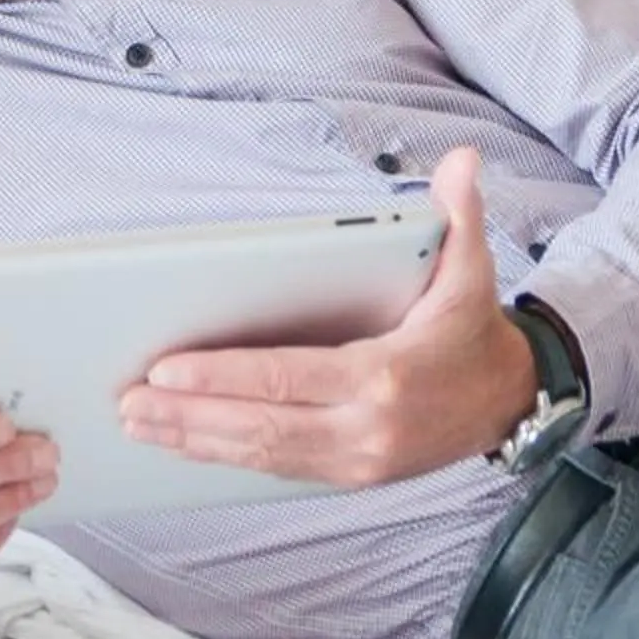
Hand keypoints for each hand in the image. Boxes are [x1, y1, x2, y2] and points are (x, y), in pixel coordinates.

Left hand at [119, 147, 535, 487]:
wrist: (510, 400)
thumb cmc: (471, 331)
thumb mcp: (471, 270)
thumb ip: (458, 214)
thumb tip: (461, 160)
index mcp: (384, 375)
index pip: (285, 377)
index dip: (221, 376)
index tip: (166, 368)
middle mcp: (367, 428)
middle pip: (260, 425)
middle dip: (188, 414)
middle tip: (128, 400)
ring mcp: (357, 461)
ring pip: (260, 453)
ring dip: (193, 440)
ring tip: (137, 423)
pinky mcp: (350, 477)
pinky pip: (275, 468)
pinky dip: (223, 458)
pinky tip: (182, 444)